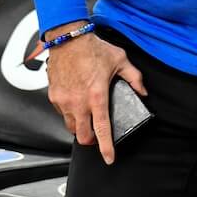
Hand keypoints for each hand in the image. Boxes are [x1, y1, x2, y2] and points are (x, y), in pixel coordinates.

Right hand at [45, 27, 146, 163]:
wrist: (68, 38)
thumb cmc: (93, 48)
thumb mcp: (120, 60)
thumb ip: (134, 78)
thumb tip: (143, 91)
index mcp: (97, 96)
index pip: (102, 129)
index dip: (106, 148)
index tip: (109, 158)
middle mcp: (78, 102)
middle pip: (82, 136)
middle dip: (91, 140)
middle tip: (97, 135)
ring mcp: (64, 100)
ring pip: (71, 126)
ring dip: (80, 127)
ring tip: (87, 118)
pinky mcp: (54, 96)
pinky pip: (62, 113)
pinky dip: (70, 113)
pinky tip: (76, 103)